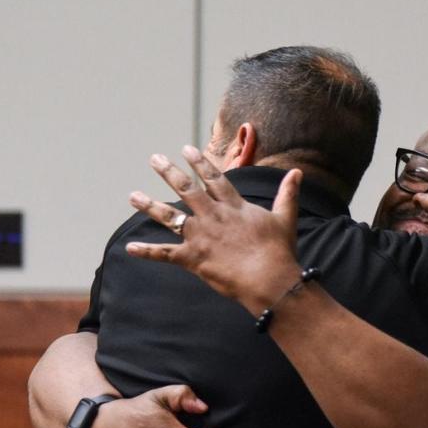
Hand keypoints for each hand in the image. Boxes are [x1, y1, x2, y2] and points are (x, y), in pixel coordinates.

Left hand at [125, 146, 303, 314]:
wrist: (269, 279)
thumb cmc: (279, 250)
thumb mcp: (285, 218)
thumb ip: (288, 194)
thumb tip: (298, 172)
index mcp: (234, 207)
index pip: (213, 178)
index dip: (199, 163)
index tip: (186, 148)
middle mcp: (213, 216)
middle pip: (186, 190)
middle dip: (169, 172)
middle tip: (154, 159)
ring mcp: (200, 236)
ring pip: (169, 217)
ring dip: (149, 206)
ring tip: (133, 196)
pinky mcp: (193, 258)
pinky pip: (165, 254)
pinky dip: (147, 252)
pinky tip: (129, 248)